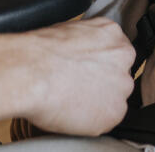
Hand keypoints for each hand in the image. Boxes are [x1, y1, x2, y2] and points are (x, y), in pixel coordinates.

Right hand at [5, 18, 135, 135]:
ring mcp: (121, 86)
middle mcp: (123, 58)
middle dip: (102, 83)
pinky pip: (106, 120)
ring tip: (71, 101)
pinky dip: (91, 121)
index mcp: (112, 33)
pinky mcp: (114, 112)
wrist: (31, 73)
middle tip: (78, 87)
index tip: (86, 71)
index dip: (98, 64)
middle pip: (118, 75)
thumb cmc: (40, 53)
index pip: (114, 52)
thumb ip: (85, 43)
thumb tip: (81, 55)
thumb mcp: (68, 31)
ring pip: (114, 98)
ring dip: (98, 102)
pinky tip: (72, 113)